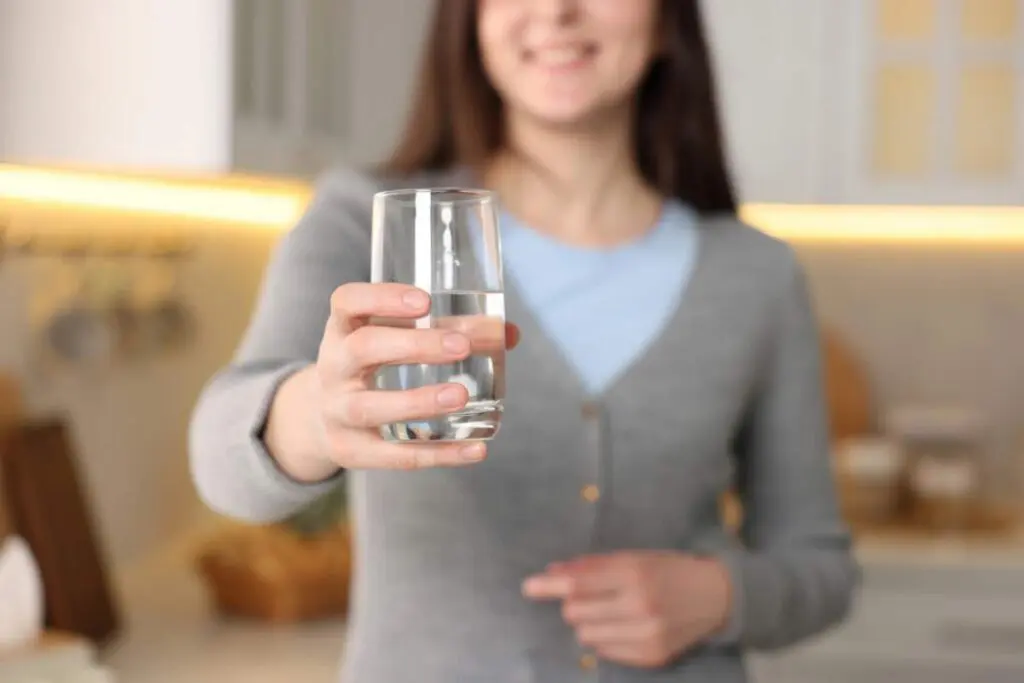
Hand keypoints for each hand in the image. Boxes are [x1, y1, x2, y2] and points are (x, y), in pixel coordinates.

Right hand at [273, 282, 517, 475]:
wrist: (319, 417)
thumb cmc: (372, 365)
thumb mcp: (391, 337)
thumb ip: (447, 330)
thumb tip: (508, 333)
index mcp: (342, 329)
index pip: (347, 301)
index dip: (382, 298)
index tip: (425, 301)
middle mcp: (333, 366)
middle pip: (362, 349)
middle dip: (412, 346)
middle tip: (460, 346)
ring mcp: (336, 411)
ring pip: (370, 407)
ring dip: (418, 402)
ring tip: (461, 397)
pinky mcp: (350, 450)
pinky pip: (394, 455)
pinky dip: (439, 454)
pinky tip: (476, 449)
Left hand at [522, 552, 731, 668]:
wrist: (715, 596)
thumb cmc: (667, 570)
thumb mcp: (634, 557)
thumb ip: (593, 565)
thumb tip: (552, 573)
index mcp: (635, 573)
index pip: (578, 583)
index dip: (549, 585)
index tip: (528, 587)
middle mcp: (641, 606)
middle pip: (576, 612)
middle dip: (573, 603)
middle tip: (589, 596)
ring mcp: (647, 635)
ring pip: (586, 635)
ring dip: (588, 622)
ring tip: (609, 611)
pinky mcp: (652, 657)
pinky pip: (604, 651)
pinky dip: (605, 638)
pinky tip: (624, 626)